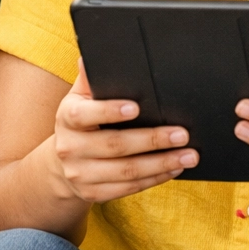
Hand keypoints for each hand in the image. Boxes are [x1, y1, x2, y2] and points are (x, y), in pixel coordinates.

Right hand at [45, 59, 198, 202]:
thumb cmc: (81, 123)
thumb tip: (90, 56)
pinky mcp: (93, 194)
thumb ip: (90, 80)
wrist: (60, 165)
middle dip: (152, 140)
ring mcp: (81, 174)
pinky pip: (129, 188)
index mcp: (68, 119)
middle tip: (182, 134)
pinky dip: (154, 179)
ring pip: (126, 171)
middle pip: (115, 145)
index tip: (136, 107)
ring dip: (161, 163)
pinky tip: (173, 169)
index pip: (85, 115)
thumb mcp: (79, 99)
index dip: (109, 111)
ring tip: (188, 155)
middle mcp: (70, 148)